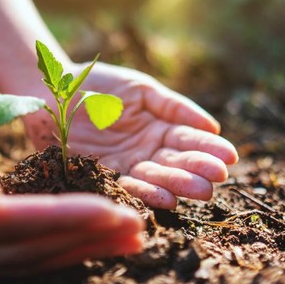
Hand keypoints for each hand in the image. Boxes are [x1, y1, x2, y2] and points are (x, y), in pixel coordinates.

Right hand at [0, 88, 143, 274]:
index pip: (2, 224)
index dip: (59, 218)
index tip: (111, 208)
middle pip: (20, 248)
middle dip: (82, 236)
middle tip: (135, 225)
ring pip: (26, 259)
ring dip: (81, 248)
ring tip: (129, 236)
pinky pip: (21, 255)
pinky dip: (62, 247)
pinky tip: (97, 238)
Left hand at [23, 63, 238, 208]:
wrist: (55, 89)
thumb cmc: (100, 84)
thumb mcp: (142, 89)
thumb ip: (175, 107)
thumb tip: (214, 126)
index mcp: (160, 127)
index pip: (189, 140)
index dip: (209, 148)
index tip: (229, 157)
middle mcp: (147, 150)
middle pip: (177, 163)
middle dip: (198, 170)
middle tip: (217, 177)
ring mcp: (127, 164)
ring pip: (158, 178)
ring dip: (179, 185)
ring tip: (201, 190)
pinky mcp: (103, 175)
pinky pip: (127, 186)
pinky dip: (146, 194)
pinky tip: (167, 199)